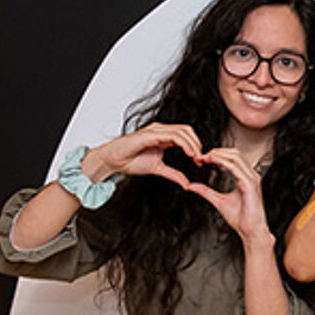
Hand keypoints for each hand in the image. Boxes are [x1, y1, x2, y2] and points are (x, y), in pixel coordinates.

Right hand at [88, 122, 203, 186]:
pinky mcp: (150, 134)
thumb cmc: (130, 161)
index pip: (186, 136)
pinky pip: (172, 136)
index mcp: (164, 137)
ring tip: (197, 157)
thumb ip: (173, 174)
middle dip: (197, 144)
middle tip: (201, 159)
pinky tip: (189, 153)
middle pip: (187, 131)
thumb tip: (187, 183)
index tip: (200, 161)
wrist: (113, 161)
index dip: (196, 147)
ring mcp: (156, 130)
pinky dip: (184, 143)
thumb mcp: (157, 169)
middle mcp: (161, 131)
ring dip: (193, 144)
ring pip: (182, 131)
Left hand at [186, 147, 270, 241]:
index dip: (217, 155)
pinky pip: (236, 168)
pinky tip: (213, 161)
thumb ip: (206, 192)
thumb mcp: (218, 201)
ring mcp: (252, 179)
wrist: (250, 231)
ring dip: (219, 154)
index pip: (232, 159)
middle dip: (217, 152)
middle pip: (235, 153)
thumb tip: (191, 186)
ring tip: (205, 157)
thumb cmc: (240, 219)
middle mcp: (250, 176)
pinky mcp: (250, 184)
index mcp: (245, 178)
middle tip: (201, 156)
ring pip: (236, 157)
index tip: (202, 159)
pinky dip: (224, 162)